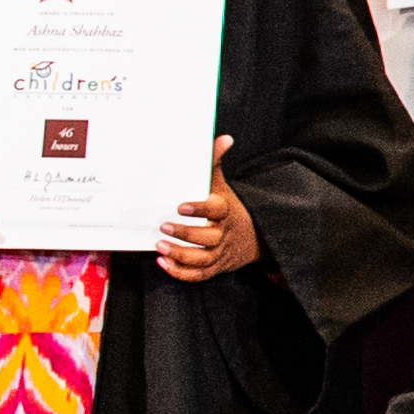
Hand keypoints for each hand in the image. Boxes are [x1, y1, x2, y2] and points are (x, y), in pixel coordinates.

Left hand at [157, 137, 262, 280]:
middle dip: (185, 234)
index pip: (216, 211)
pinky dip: (180, 272)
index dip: (200, 210)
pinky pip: (198, 275)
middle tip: (163, 226)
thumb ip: (216, 165)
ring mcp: (219, 253)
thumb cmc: (229, 210)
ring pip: (202, 259)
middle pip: (208, 238)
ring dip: (180, 254)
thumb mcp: (223, 187)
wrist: (254, 240)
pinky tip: (163, 262)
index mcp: (226, 212)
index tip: (181, 206)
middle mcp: (223, 234)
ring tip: (160, 246)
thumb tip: (223, 138)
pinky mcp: (214, 267)